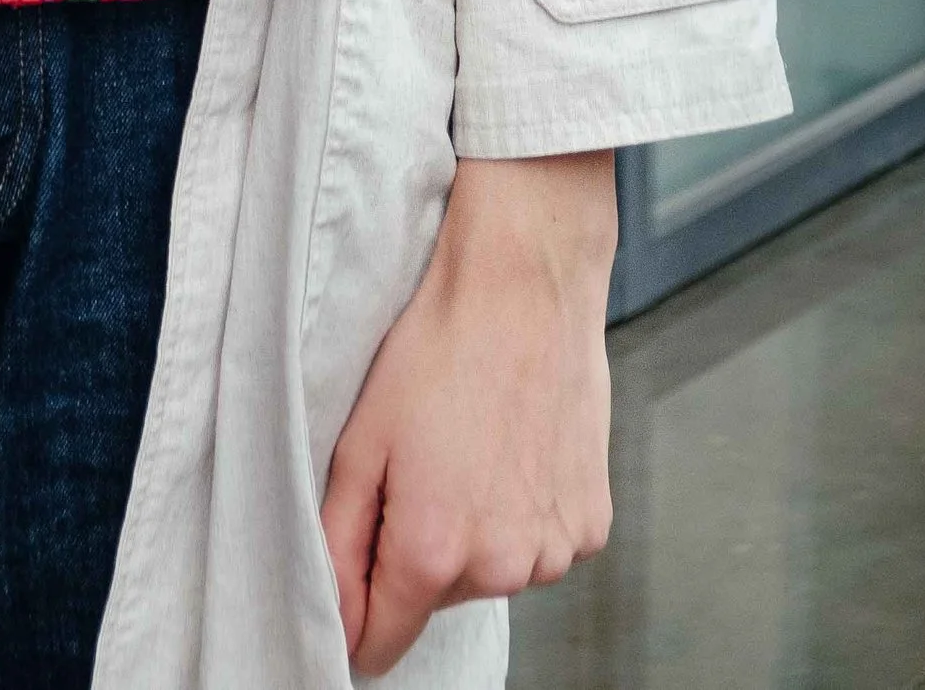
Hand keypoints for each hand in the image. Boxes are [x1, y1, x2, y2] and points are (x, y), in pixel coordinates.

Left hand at [322, 153, 614, 674]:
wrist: (525, 284)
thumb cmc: (438, 348)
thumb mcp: (360, 441)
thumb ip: (337, 544)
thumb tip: (332, 619)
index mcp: (434, 551)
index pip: (381, 641)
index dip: (357, 615)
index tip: (356, 573)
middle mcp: (502, 567)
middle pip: (436, 598)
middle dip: (419, 548)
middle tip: (421, 463)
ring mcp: (555, 549)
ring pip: (491, 571)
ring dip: (476, 531)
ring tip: (471, 448)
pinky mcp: (592, 524)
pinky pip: (539, 544)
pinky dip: (523, 513)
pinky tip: (515, 451)